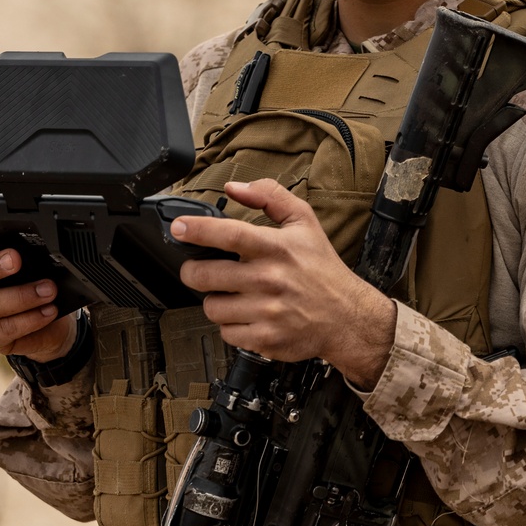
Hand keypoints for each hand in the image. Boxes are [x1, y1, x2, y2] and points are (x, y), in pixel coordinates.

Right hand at [0, 218, 77, 361]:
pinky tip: (47, 312)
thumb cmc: (27, 285)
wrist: (44, 325)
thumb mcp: (28, 264)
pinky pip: (3, 329)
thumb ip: (20, 249)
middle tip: (16, 260)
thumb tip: (36, 239)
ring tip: (48, 290)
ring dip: (23, 296)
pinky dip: (29, 319)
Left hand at [174, 180, 395, 390]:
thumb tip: (234, 187)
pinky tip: (247, 316)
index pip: (229, 234)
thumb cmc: (322, 269)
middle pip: (205, 275)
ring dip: (216, 301)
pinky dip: (231, 325)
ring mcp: (266, 311)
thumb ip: (270, 197)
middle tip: (199, 270)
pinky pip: (226, 332)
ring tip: (233, 295)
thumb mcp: (304, 222)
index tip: (178, 228)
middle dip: (193, 272)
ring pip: (212, 307)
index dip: (197, 230)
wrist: (347, 316)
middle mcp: (269, 279)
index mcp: (276, 248)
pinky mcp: (265, 338)